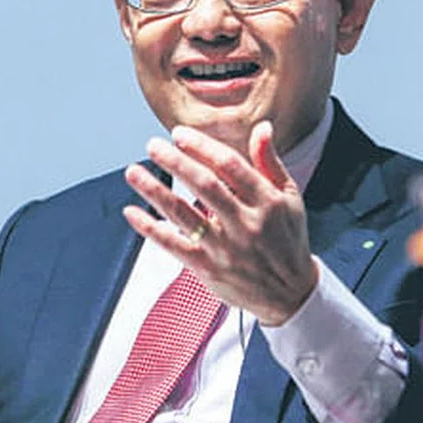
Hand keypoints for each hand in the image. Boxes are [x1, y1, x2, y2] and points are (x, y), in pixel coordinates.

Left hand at [123, 121, 318, 325]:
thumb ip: (270, 162)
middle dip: (176, 162)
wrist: (291, 295)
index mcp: (267, 201)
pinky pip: (174, 246)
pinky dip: (151, 229)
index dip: (203, 147)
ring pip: (185, 215)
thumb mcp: (290, 197)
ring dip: (155, 191)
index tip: (179, 134)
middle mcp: (246, 224)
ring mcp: (226, 248)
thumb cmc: (287, 238)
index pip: (231, 166)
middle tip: (153, 145)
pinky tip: (132, 212)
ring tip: (133, 172)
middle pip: (205, 186)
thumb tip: (261, 127)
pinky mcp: (209, 269)